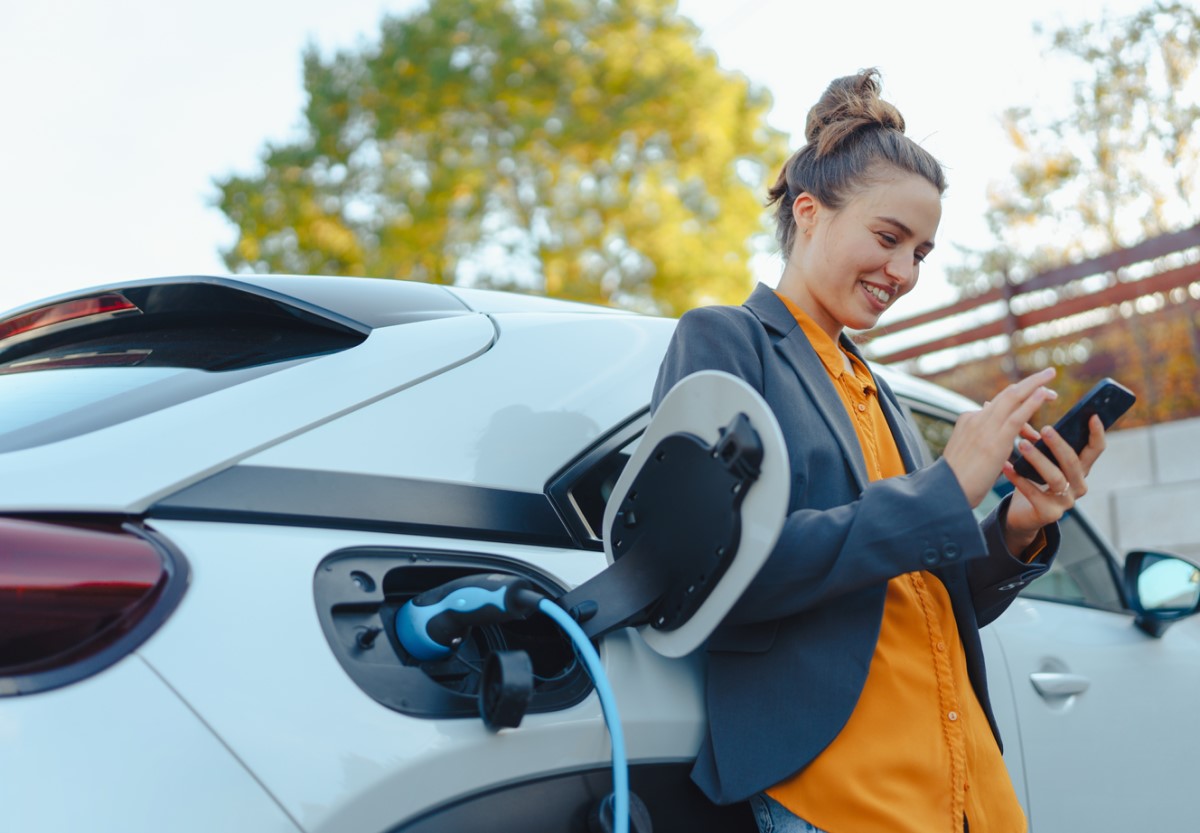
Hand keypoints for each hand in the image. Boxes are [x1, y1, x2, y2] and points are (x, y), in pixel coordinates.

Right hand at [941, 367, 1058, 508]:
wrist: (946, 492)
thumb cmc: (957, 480)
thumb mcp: (967, 454)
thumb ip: (981, 441)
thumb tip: (997, 440)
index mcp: (968, 421)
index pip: (997, 404)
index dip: (1018, 396)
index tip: (1033, 394)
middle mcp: (976, 419)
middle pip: (1007, 393)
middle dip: (1029, 382)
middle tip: (1048, 374)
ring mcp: (984, 428)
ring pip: (1012, 398)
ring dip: (1034, 385)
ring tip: (1051, 379)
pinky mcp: (995, 441)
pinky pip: (1017, 416)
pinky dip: (1032, 402)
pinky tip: (1044, 394)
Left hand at [1000, 413, 1107, 551]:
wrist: (1022, 514)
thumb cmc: (1033, 481)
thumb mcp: (1041, 459)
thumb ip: (1040, 440)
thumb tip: (1026, 412)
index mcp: (1080, 469)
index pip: (1096, 450)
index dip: (1097, 433)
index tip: (1093, 415)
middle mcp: (1078, 485)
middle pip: (1074, 462)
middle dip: (1059, 445)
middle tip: (1045, 429)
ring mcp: (1066, 502)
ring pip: (1056, 478)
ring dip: (1038, 459)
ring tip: (1021, 444)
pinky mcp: (1049, 514)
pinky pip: (1033, 494)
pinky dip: (1018, 478)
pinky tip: (1006, 466)